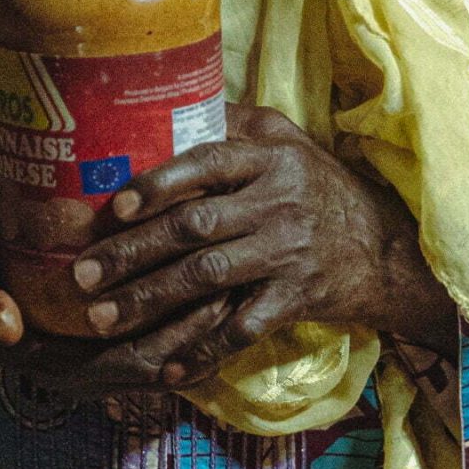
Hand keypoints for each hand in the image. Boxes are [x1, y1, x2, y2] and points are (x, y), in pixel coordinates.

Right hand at [0, 251, 242, 398]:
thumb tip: (5, 323)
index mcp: (53, 366)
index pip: (126, 363)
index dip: (169, 339)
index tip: (205, 303)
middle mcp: (82, 374)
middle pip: (158, 363)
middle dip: (200, 332)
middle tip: (236, 289)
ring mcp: (96, 363)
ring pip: (165, 357)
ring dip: (203, 330)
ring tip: (238, 287)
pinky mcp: (104, 345)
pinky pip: (158, 345)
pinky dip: (189, 326)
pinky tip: (216, 293)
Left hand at [67, 103, 456, 385]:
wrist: (386, 248)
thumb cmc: (321, 187)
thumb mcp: (288, 140)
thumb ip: (234, 122)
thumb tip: (169, 99)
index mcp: (270, 158)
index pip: (209, 163)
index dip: (160, 183)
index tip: (115, 205)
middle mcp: (279, 202)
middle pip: (195, 227)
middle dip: (133, 252)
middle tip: (82, 273)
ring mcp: (288, 252)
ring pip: (209, 278)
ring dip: (150, 300)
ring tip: (102, 317)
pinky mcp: (297, 298)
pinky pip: (243, 329)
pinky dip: (203, 351)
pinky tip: (167, 369)